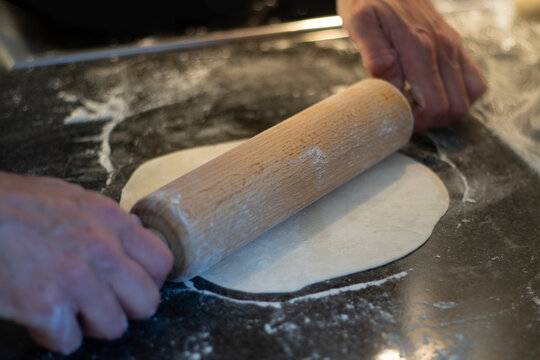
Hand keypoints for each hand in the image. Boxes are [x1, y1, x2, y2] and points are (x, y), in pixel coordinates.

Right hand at [0, 172, 172, 353]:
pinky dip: (55, 335)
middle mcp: (103, 251)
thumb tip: (133, 238)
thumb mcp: (73, 200)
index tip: (132, 285)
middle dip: (126, 308)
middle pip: (147, 303)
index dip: (149, 280)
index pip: (163, 264)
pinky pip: (69, 341)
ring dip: (91, 324)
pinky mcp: (46, 306)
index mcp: (112, 222)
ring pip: (114, 327)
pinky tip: (41, 315)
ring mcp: (77, 279)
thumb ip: (107, 223)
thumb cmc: (15, 205)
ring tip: (69, 308)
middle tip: (103, 302)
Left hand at [337, 0, 486, 131]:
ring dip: (447, 110)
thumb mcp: (360, 22)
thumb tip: (392, 84)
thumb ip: (375, 52)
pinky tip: (434, 92)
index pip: (435, 105)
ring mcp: (453, 46)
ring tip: (421, 107)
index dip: (419, 122)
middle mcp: (443, 49)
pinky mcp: (455, 44)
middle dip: (432, 121)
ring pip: (469, 96)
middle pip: (456, 107)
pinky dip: (459, 94)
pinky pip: (474, 79)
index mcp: (420, 48)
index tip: (400, 121)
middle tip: (408, 118)